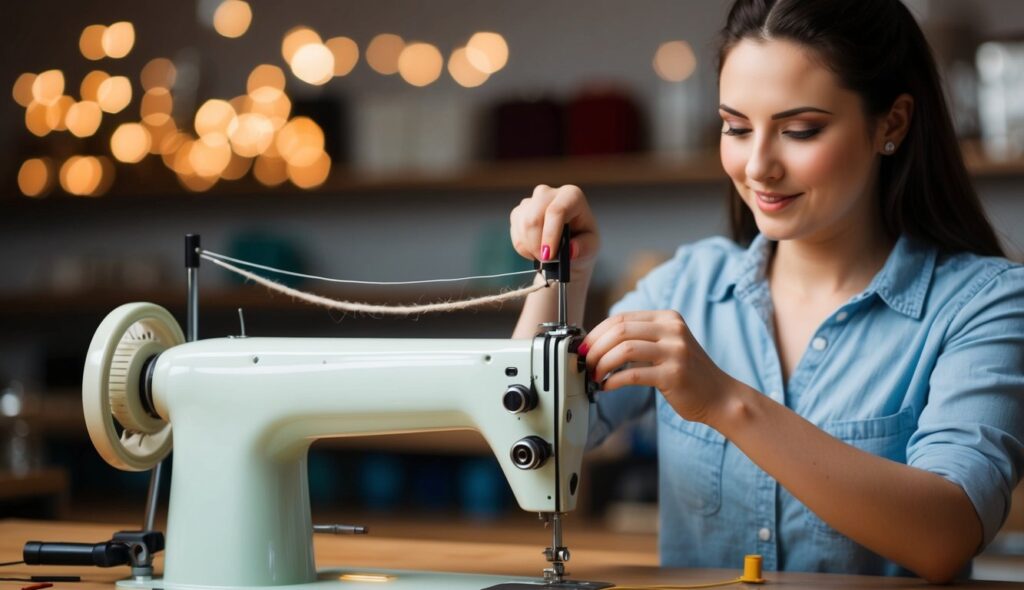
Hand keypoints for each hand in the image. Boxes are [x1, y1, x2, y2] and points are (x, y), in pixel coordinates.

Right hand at [509, 184, 599, 278]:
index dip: (550, 234)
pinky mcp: (519, 212)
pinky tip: (535, 249)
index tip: (549, 255)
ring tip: (544, 255)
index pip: (556, 211)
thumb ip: (584, 248)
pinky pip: (515, 232)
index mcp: (571, 195)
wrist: (568, 246)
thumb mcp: (591, 247)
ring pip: (522, 226)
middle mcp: (549, 193)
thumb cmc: (582, 242)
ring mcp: (531, 201)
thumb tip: (571, 250)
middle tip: (546, 261)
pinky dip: (524, 247)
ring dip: (531, 247)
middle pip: (534, 218)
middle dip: (537, 244)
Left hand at [580, 310, 738, 423]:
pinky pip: (632, 374)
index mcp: (668, 318)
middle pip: (620, 331)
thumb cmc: (688, 373)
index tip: (585, 346)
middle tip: (586, 362)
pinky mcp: (673, 375)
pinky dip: (613, 381)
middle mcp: (673, 331)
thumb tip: (599, 342)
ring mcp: (675, 352)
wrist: (720, 396)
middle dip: (596, 347)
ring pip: (623, 350)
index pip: (622, 318)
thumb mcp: (668, 344)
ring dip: (602, 364)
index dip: (597, 332)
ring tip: (595, 375)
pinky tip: (607, 387)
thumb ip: (641, 338)